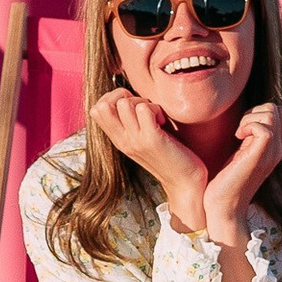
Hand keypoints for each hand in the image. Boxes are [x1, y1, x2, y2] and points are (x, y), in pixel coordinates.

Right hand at [94, 85, 211, 237]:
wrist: (185, 184)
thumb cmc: (169, 157)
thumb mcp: (143, 140)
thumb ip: (131, 124)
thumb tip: (128, 98)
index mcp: (118, 140)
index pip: (96, 110)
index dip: (113, 98)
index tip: (133, 107)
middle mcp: (122, 140)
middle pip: (102, 105)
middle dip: (124, 97)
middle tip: (143, 109)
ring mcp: (135, 141)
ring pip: (124, 103)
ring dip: (143, 102)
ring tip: (155, 117)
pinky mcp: (151, 140)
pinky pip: (144, 109)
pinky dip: (155, 109)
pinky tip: (163, 122)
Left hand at [200, 96, 281, 251]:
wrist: (224, 208)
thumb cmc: (226, 181)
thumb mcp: (240, 153)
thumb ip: (248, 136)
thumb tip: (242, 116)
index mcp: (275, 148)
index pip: (280, 112)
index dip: (259, 111)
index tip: (243, 126)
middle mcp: (278, 149)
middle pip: (278, 109)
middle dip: (255, 110)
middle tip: (240, 129)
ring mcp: (272, 153)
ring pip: (272, 113)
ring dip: (250, 117)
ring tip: (238, 134)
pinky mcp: (261, 156)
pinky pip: (264, 127)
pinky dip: (247, 125)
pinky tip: (237, 138)